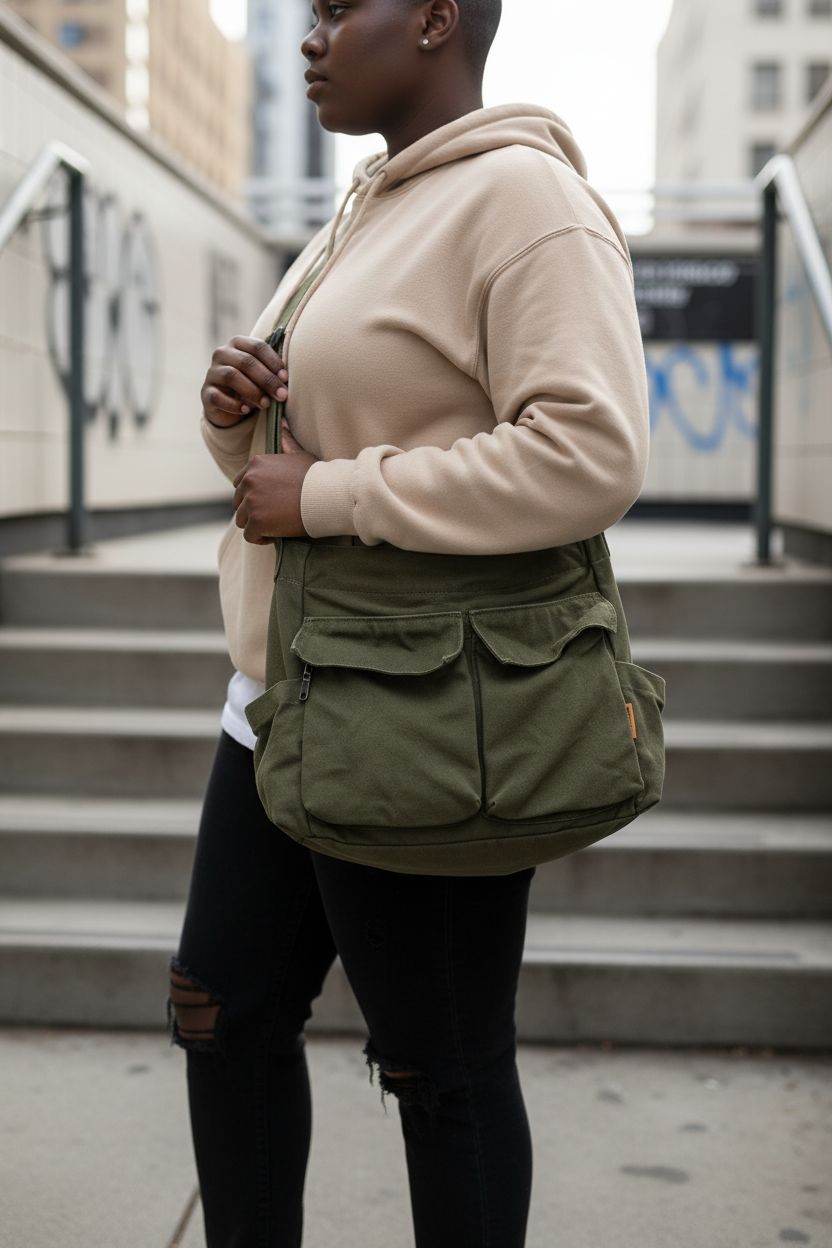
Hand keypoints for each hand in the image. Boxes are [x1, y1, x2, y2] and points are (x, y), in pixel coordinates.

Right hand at [201, 335, 288, 427]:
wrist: (228, 405)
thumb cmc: (252, 384)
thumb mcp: (262, 375)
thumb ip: (272, 373)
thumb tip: (286, 381)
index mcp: (238, 344)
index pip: (257, 347)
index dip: (273, 362)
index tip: (285, 378)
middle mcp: (222, 353)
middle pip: (246, 361)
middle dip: (267, 379)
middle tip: (281, 395)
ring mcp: (212, 372)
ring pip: (231, 376)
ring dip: (252, 391)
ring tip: (266, 404)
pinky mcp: (206, 392)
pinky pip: (217, 396)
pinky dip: (234, 405)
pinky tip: (246, 410)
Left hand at [232, 420, 319, 543]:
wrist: (326, 496)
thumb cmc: (316, 477)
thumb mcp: (298, 454)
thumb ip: (286, 440)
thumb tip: (282, 420)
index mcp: (255, 464)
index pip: (240, 484)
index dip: (253, 496)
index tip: (271, 501)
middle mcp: (249, 481)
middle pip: (239, 503)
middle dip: (253, 511)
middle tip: (274, 515)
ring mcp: (251, 501)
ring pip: (242, 520)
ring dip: (256, 525)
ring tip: (274, 526)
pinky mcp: (256, 521)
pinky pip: (249, 535)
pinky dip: (260, 538)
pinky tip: (275, 535)